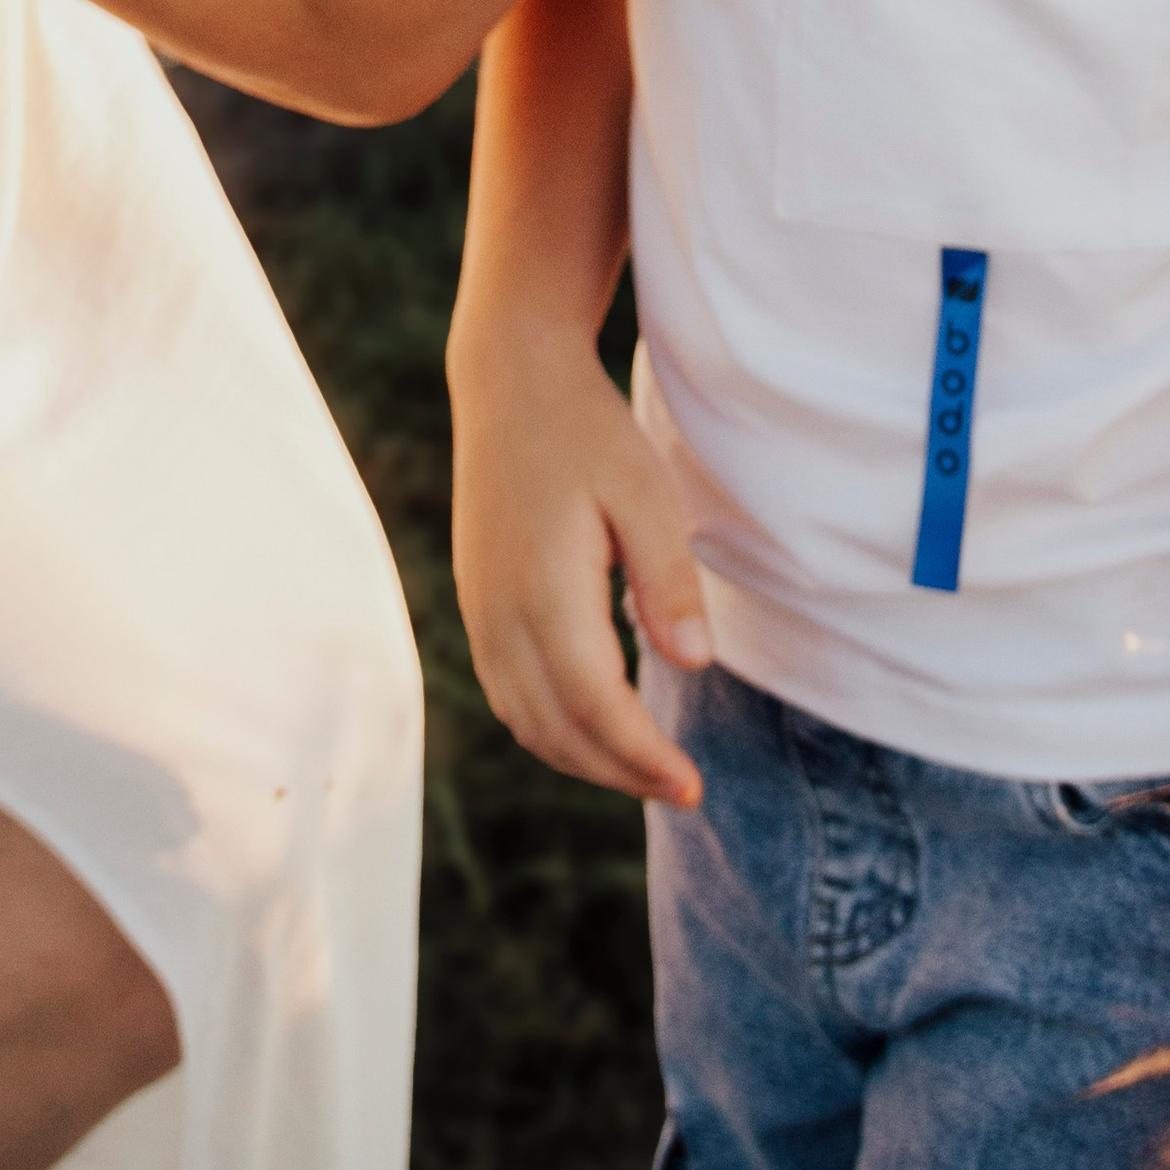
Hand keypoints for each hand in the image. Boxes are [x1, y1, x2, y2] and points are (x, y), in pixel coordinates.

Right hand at [450, 329, 709, 807]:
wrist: (510, 380)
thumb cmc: (587, 431)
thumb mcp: (645, 492)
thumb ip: (667, 580)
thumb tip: (693, 664)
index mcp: (543, 591)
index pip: (593, 707)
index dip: (642, 757)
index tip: (693, 785)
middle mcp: (500, 614)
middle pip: (557, 731)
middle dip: (620, 773)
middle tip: (682, 788)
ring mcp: (480, 611)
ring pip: (525, 722)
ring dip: (584, 759)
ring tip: (645, 768)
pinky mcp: (477, 603)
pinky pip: (507, 694)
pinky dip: (551, 730)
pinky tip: (593, 726)